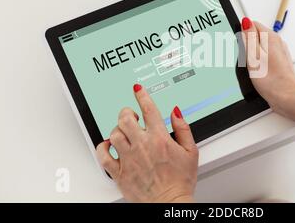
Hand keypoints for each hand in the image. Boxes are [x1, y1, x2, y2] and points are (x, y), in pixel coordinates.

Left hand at [96, 84, 198, 201]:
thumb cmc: (181, 181)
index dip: (142, 95)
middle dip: (126, 112)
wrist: (170, 204)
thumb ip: (183, 129)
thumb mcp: (191, 152)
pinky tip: (110, 146)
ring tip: (124, 131)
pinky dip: (103, 148)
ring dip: (117, 129)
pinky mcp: (119, 173)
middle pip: (125, 118)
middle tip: (130, 115)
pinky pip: (103, 156)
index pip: (149, 109)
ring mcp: (129, 159)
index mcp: (160, 139)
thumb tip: (175, 112)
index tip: (138, 89)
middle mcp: (142, 146)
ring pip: (114, 134)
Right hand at [241, 17, 294, 123]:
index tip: (239, 45)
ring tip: (252, 67)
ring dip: (253, 55)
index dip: (243, 33)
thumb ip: (249, 37)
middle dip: (247, 44)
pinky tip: (257, 72)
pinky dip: (258, 62)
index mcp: (271, 38)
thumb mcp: (253, 55)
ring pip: (260, 47)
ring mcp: (278, 53)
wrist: (286, 97)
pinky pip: (264, 57)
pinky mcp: (278, 63)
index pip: (252, 24)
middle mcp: (277, 43)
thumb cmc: (271, 79)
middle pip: (256, 36)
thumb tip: (245, 21)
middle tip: (246, 59)